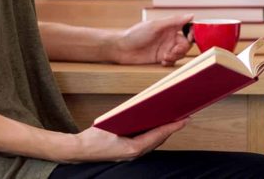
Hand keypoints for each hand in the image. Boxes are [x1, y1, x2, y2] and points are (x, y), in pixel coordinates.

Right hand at [59, 119, 189, 162]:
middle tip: (183, 117)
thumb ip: (127, 118)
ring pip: (153, 142)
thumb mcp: (111, 123)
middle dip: (171, 128)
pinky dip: (153, 134)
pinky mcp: (127, 152)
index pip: (158, 135)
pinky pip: (145, 142)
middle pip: (158, 139)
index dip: (172, 127)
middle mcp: (134, 154)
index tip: (184, 120)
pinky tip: (155, 126)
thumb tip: (143, 109)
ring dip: (163, 132)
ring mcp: (131, 155)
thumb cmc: (93, 138)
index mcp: (133, 148)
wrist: (79, 151)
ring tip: (173, 120)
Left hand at [113, 14, 193, 65]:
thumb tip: (191, 15)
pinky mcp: (160, 58)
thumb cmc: (136, 34)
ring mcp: (165, 48)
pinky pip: (172, 62)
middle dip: (182, 48)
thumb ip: (174, 21)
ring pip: (180, 54)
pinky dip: (169, 62)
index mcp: (169, 27)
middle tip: (174, 51)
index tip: (190, 37)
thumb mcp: (155, 26)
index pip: (187, 28)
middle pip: (186, 44)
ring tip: (165, 57)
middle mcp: (169, 37)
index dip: (192, 33)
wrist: (122, 49)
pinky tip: (162, 61)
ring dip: (175, 56)